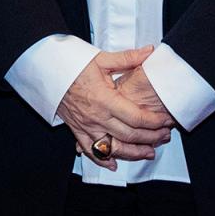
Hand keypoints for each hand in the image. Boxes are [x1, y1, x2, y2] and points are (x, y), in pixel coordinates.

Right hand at [55, 48, 175, 169]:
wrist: (48, 71)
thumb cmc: (74, 65)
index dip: (154, 122)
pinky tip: (113, 164)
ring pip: (114, 148)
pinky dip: (102, 160)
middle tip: (165, 136)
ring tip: (149, 153)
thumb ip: (128, 58)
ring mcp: (87, 126)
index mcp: (106, 99)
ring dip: (133, 154)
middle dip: (151, 138)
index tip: (166, 121)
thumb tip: (150, 51)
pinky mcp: (77, 130)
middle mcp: (97, 116)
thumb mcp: (101, 59)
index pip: (136, 117)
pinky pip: (91, 150)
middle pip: (130, 135)